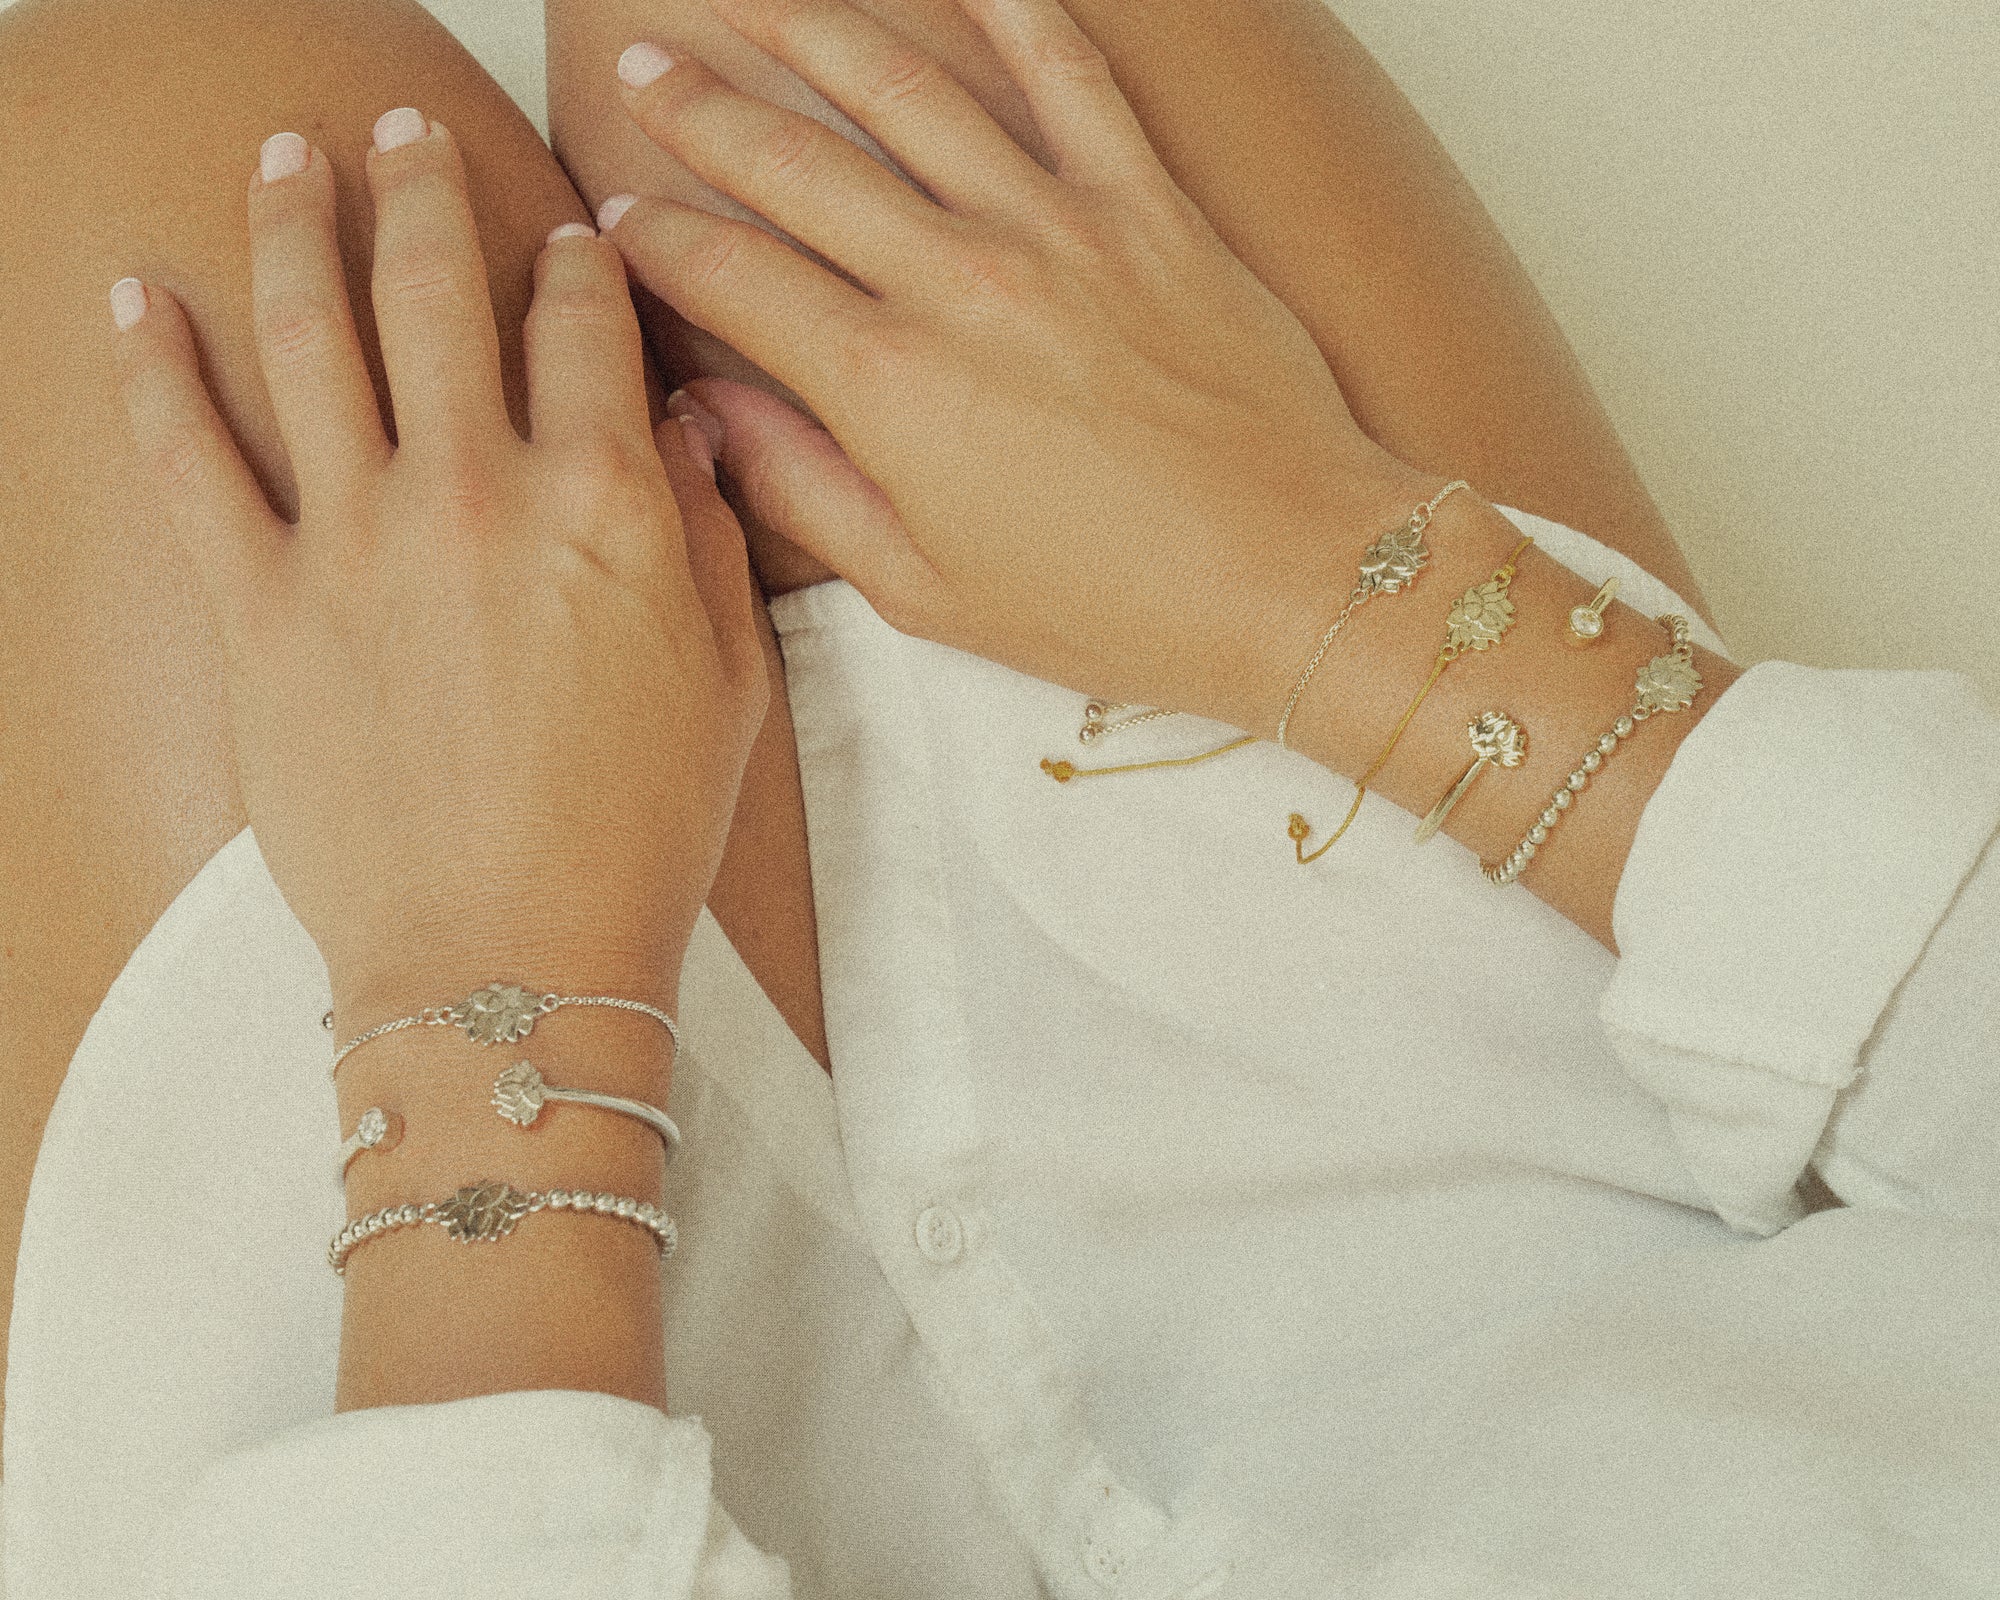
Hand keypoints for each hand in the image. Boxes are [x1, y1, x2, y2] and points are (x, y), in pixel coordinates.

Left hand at [110, 113, 765, 1016]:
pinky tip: (136, 296)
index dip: (579, 265)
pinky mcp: (261, 606)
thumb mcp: (730, 682)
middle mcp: (479, 489)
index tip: (571, 239)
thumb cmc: (637, 834)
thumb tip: (694, 429)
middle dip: (425, 188)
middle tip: (409, 131)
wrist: (512, 962)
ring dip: (297, 223)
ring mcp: (359, 540)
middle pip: (440, 290)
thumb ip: (712, 537)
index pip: (587, 328)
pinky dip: (153, 365)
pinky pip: (189, 456)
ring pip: (314, 331)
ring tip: (287, 156)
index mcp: (609, 502)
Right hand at [597, 0, 1444, 733]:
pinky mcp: (1148, 205)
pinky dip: (1007, 10)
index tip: (615, 223)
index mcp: (888, 387)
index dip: (654, 241)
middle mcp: (958, 283)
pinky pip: (1068, 73)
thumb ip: (801, 489)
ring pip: (905, 87)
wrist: (1289, 577)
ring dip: (810, 25)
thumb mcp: (925, 589)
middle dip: (696, 106)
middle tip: (641, 64)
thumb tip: (708, 410)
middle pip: (791, 158)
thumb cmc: (1113, 604)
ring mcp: (1057, 229)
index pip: (727, 274)